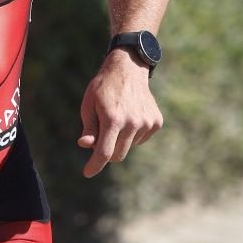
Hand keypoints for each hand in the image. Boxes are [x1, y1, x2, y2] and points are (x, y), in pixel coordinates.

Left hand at [77, 52, 163, 177]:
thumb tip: (86, 145)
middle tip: (100, 136)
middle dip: (106, 152)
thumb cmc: (103, 87)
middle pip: (117, 154)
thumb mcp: (89, 104)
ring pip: (129, 147)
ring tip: (117, 118)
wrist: (128, 69)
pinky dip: (132, 134)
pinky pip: (140, 139)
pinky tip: (130, 115)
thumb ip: (89, 127)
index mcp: (113, 119)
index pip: (104, 152)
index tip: (87, 173)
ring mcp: (146, 122)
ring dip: (120, 140)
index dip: (95, 165)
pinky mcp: (156, 122)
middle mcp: (132, 122)